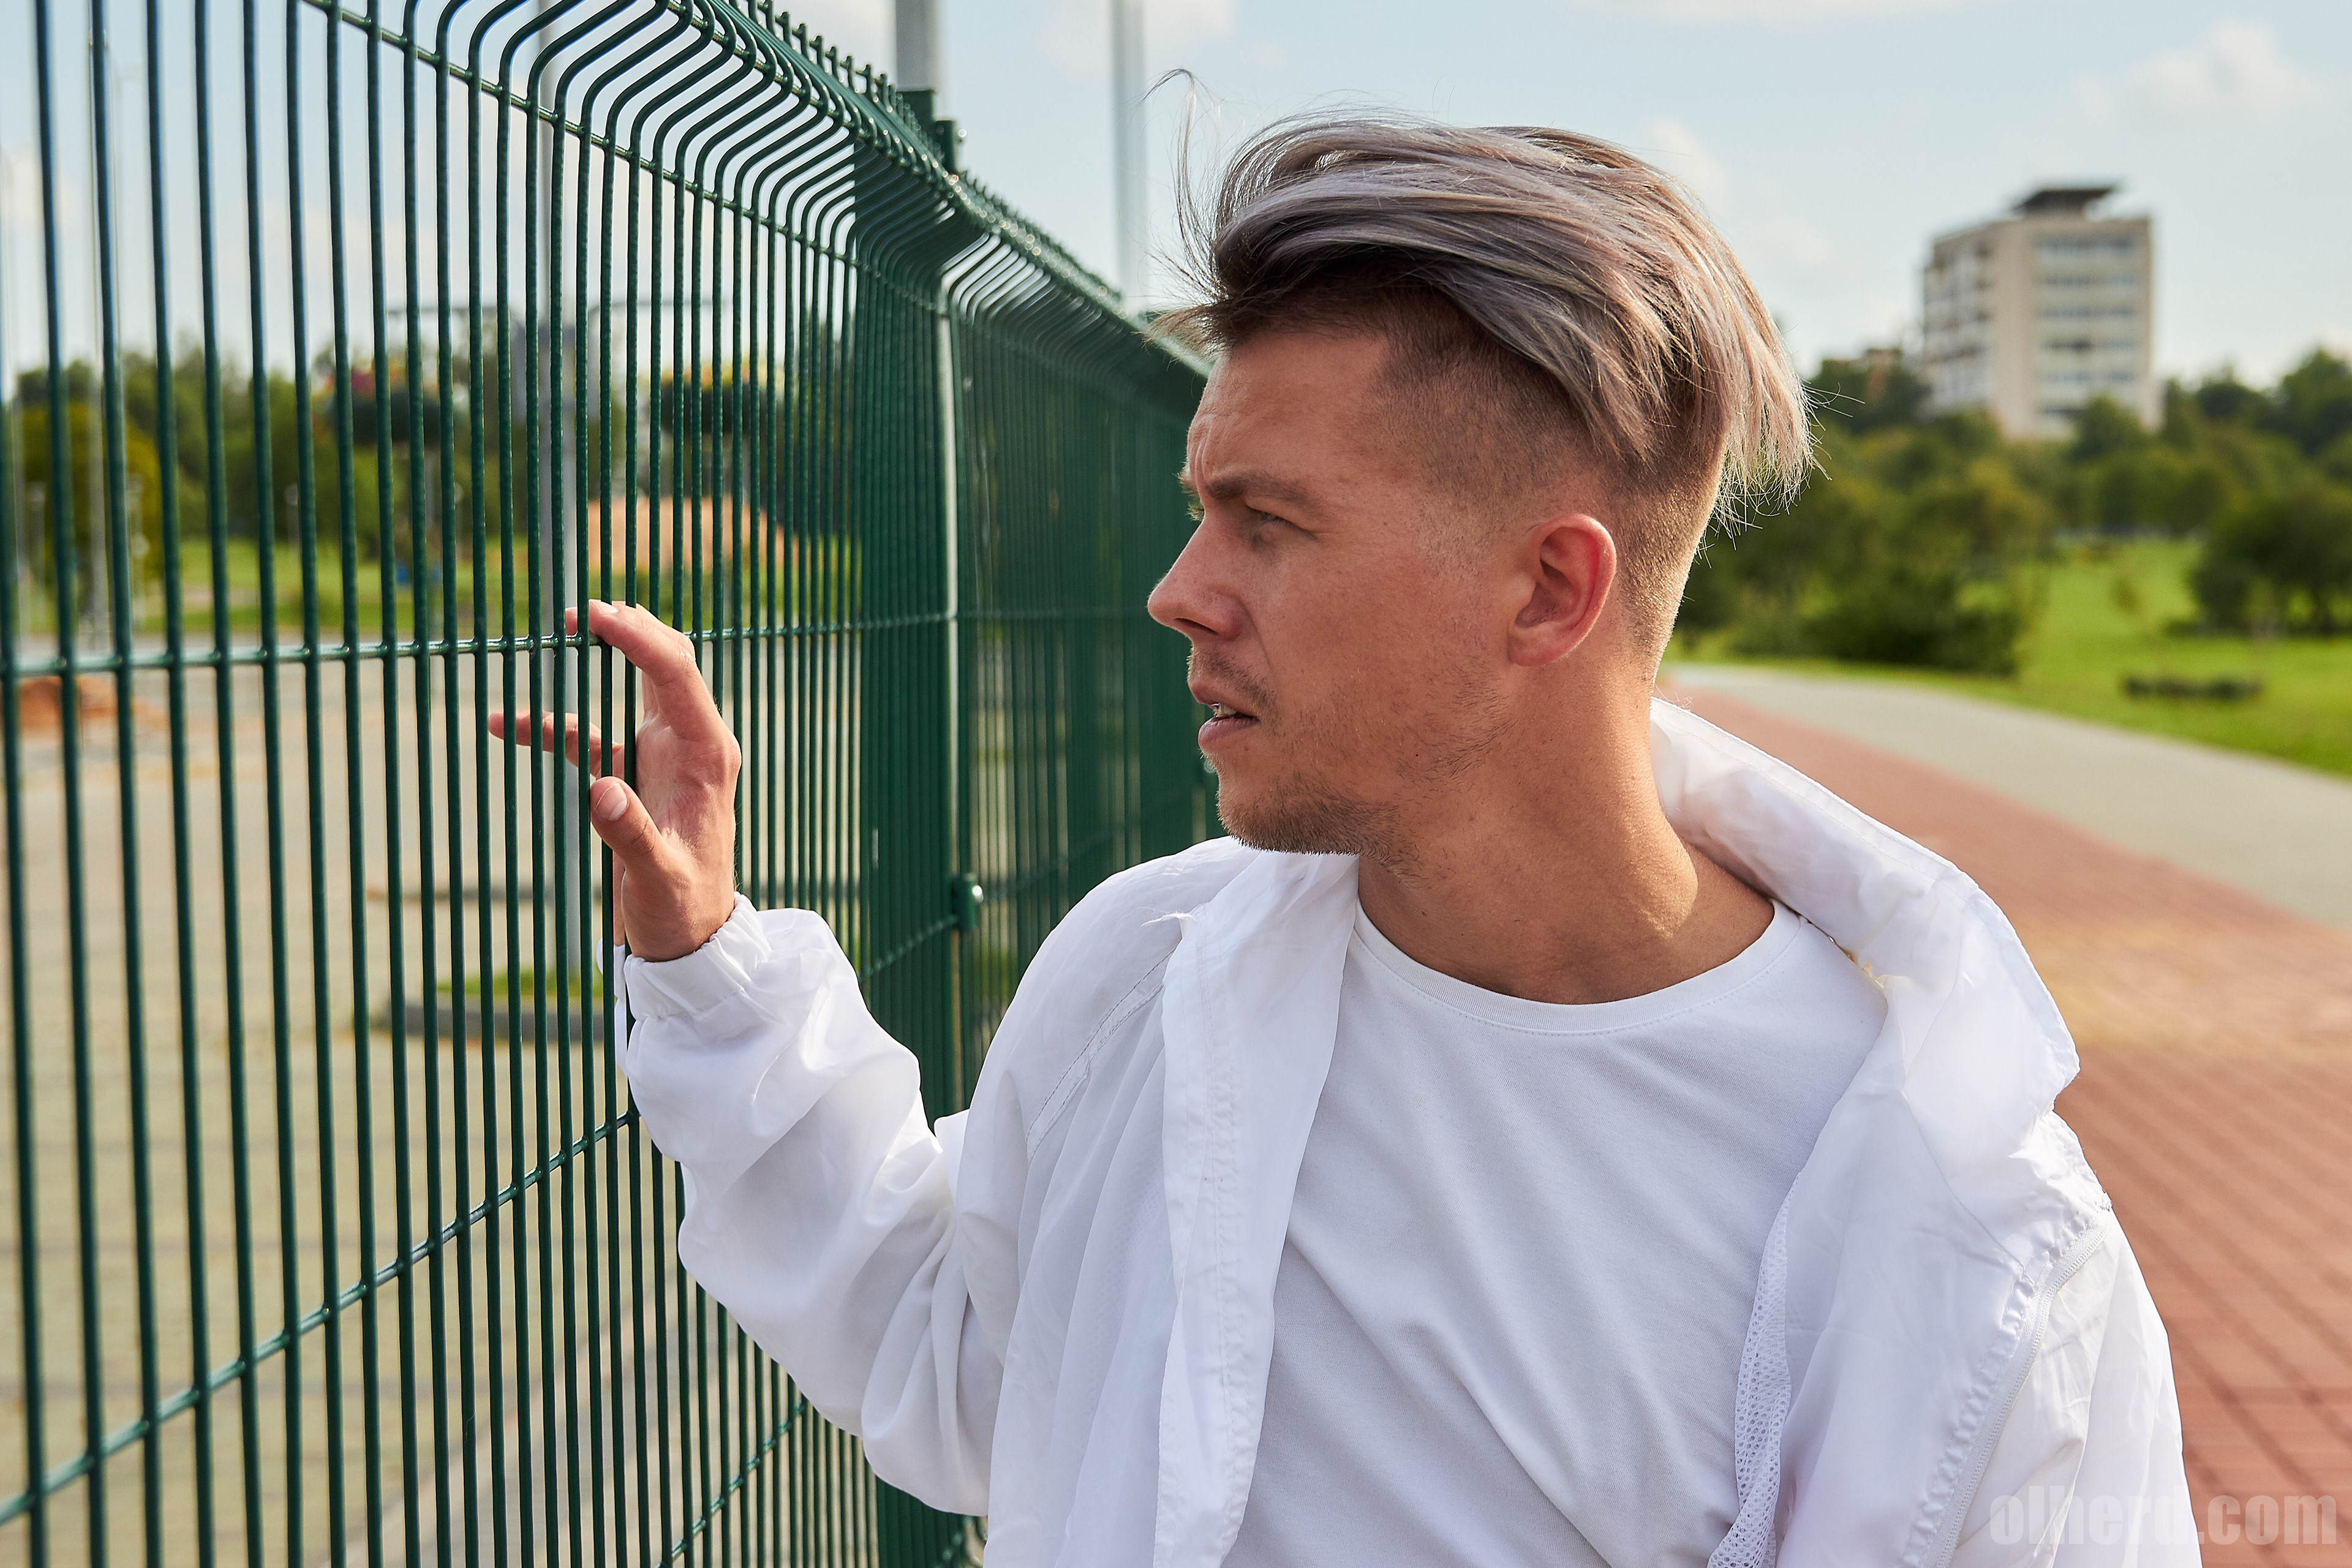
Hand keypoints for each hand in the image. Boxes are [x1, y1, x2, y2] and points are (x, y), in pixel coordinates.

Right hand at [487, 601, 741, 960]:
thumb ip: (631, 835)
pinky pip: (591, 735)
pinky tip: (509, 724)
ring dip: (602, 659)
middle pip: (667, 663)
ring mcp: (664, 754)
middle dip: (629, 630)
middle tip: (581, 613)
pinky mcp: (634, 774)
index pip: (677, 675)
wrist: (689, 939)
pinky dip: (554, 726)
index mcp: (707, 755)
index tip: (597, 615)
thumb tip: (600, 788)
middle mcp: (691, 743)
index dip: (638, 638)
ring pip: (639, 684)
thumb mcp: (658, 878)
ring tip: (564, 632)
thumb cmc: (682, 909)